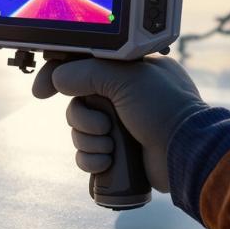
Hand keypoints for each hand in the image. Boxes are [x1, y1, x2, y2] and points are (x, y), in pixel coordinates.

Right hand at [32, 56, 207, 192]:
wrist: (188, 152)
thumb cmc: (164, 108)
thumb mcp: (125, 78)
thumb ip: (86, 72)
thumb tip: (58, 79)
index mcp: (126, 71)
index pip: (81, 66)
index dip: (57, 77)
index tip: (42, 92)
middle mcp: (122, 96)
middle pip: (76, 103)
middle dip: (81, 118)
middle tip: (101, 125)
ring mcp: (121, 125)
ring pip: (79, 131)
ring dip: (88, 140)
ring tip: (111, 145)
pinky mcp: (119, 152)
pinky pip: (86, 155)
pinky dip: (91, 159)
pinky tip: (107, 162)